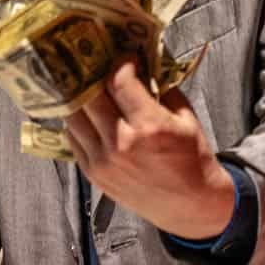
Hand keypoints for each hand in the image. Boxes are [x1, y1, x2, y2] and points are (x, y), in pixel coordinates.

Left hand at [64, 60, 237, 241]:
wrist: (189, 205)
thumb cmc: (192, 159)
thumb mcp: (185, 117)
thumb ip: (161, 87)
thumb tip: (141, 62)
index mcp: (149, 126)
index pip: (118, 81)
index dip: (120, 63)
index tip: (126, 58)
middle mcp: (121, 144)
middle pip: (89, 95)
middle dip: (94, 75)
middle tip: (100, 66)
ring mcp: (103, 161)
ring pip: (73, 115)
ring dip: (79, 97)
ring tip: (89, 88)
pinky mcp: (92, 173)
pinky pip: (72, 137)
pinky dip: (77, 121)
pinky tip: (88, 113)